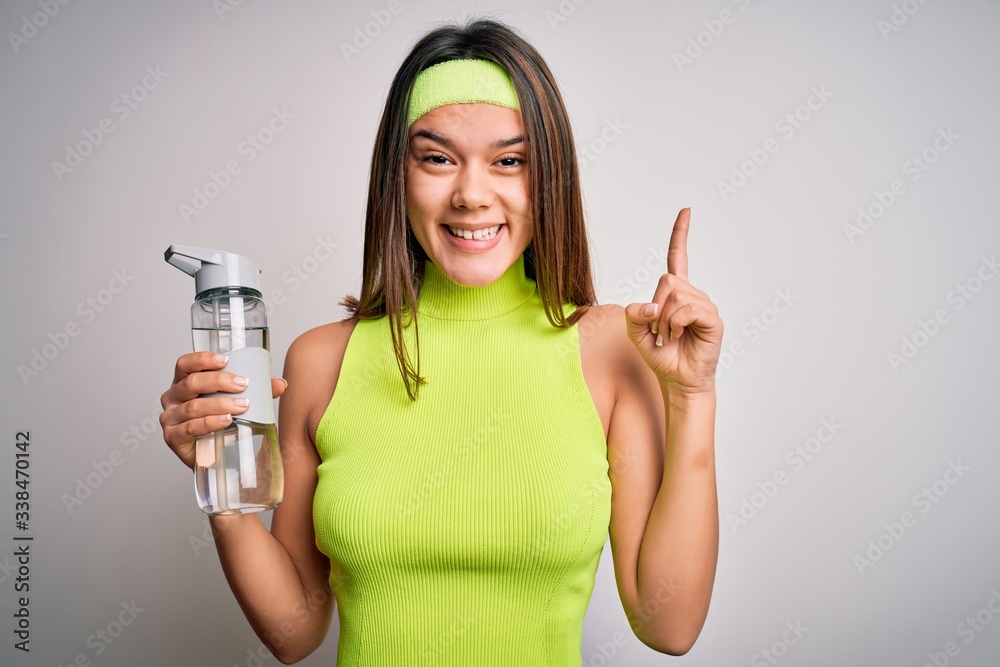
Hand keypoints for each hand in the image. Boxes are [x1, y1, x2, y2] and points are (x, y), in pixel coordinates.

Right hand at [159, 351, 287, 470]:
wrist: (216, 456)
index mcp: (184, 382)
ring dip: (220, 404)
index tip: (225, 360)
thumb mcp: (237, 402)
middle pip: (191, 383)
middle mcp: (172, 397)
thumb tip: (280, 384)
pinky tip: (226, 421)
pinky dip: (210, 423)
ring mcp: (170, 418)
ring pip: (193, 407)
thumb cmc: (222, 423)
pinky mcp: (173, 437)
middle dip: (219, 381)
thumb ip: (257, 392)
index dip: (202, 360)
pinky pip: (191, 428)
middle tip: (243, 384)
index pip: (185, 364)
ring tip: (242, 406)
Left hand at [624, 208, 723, 395]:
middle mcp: (693, 295)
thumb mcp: (636, 333)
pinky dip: (675, 324)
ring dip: (663, 321)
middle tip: (658, 331)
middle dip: (655, 308)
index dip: (680, 234)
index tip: (686, 210)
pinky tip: (677, 337)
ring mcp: (705, 305)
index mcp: (676, 294)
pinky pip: (687, 309)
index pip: (678, 257)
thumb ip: (633, 313)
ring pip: (675, 296)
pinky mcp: (712, 318)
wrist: (678, 380)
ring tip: (668, 337)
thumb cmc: (661, 356)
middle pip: (667, 280)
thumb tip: (651, 304)